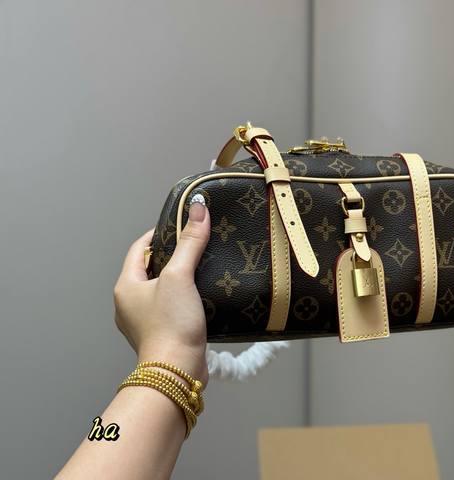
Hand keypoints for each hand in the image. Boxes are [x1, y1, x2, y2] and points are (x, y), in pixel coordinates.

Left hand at [114, 200, 210, 386]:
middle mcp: (128, 303)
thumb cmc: (172, 324)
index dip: (158, 234)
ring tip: (201, 269)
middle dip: (170, 256)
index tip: (181, 225)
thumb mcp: (180, 276)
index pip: (138, 249)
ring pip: (160, 290)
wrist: (177, 371)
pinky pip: (168, 308)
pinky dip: (182, 298)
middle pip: (149, 269)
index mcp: (126, 286)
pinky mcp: (159, 335)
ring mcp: (142, 322)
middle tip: (195, 246)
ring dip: (177, 279)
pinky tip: (200, 297)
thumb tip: (199, 208)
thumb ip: (190, 242)